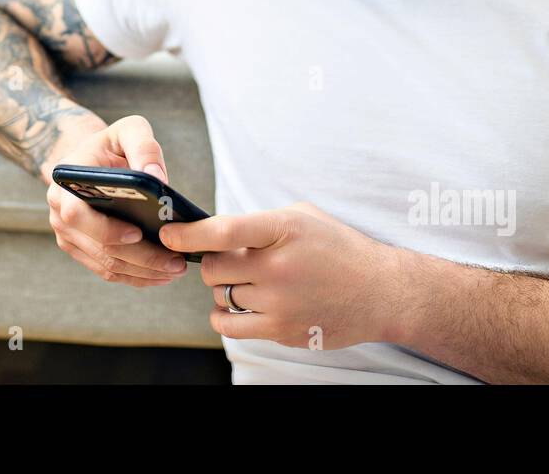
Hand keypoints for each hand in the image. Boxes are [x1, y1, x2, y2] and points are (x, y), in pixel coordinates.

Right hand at [43, 115, 189, 287]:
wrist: (90, 160)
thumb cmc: (111, 145)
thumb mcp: (127, 130)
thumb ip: (143, 146)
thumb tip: (157, 177)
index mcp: (65, 185)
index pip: (78, 215)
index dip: (106, 229)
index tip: (138, 234)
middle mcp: (60, 215)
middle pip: (100, 248)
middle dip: (141, 258)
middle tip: (176, 261)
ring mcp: (70, 238)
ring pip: (107, 265)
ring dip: (143, 272)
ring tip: (177, 269)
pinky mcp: (83, 251)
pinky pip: (108, 271)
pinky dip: (136, 277)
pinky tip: (162, 275)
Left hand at [159, 201, 406, 348]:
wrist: (380, 292)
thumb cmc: (339, 248)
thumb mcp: (303, 217)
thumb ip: (260, 222)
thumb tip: (216, 231)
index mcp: (284, 229)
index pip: (224, 230)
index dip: (189, 233)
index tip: (168, 234)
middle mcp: (279, 266)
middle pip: (214, 266)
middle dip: (212, 261)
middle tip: (228, 259)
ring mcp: (280, 302)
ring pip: (221, 295)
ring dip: (224, 288)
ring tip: (246, 281)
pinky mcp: (281, 331)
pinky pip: (230, 327)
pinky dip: (224, 316)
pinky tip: (237, 305)